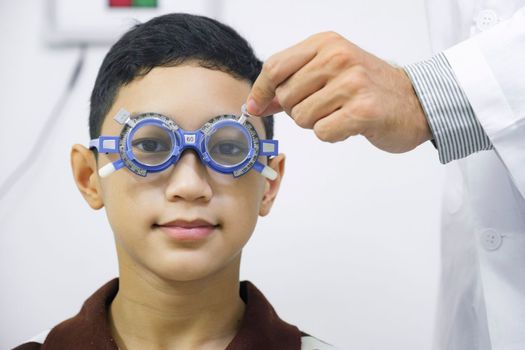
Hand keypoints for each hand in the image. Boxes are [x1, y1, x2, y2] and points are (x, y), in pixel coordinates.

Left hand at [246, 32, 431, 152]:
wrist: (415, 102)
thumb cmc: (368, 88)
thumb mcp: (329, 73)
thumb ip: (292, 84)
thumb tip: (255, 104)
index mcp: (326, 44)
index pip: (275, 67)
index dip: (261, 91)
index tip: (256, 106)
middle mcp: (338, 57)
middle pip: (286, 96)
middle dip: (298, 110)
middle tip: (325, 107)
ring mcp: (352, 83)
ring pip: (302, 117)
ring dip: (317, 123)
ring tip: (340, 114)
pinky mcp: (363, 110)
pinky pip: (322, 132)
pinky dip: (332, 135)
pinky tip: (349, 125)